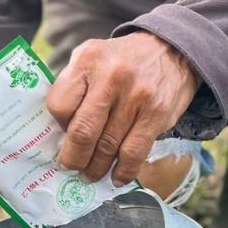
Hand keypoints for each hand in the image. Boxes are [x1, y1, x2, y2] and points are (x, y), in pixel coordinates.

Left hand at [47, 33, 199, 185]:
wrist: (170, 50)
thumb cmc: (121, 61)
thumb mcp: (91, 56)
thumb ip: (74, 86)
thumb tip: (58, 132)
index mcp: (87, 60)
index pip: (59, 105)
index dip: (57, 126)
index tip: (62, 134)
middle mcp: (111, 77)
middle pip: (82, 132)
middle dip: (73, 158)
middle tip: (69, 168)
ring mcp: (136, 96)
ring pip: (107, 147)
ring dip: (96, 169)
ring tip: (90, 175)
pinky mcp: (156, 114)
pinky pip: (134, 153)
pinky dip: (123, 171)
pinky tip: (116, 177)